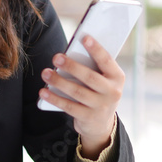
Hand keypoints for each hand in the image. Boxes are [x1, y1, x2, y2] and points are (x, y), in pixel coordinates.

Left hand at [39, 36, 123, 159]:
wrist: (101, 124)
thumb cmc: (98, 92)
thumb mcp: (103, 80)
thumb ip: (93, 68)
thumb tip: (69, 54)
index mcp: (117, 77)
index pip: (107, 60)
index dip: (96, 49)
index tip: (84, 37)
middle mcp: (112, 92)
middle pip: (90, 77)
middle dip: (72, 66)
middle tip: (56, 57)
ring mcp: (101, 107)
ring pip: (77, 92)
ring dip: (59, 82)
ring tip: (45, 73)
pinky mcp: (88, 118)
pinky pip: (69, 106)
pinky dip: (55, 98)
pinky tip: (44, 92)